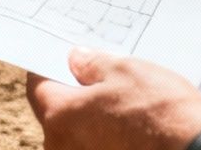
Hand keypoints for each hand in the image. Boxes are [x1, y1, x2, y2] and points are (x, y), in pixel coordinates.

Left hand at [27, 49, 200, 149]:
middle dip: (74, 94)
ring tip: (121, 101)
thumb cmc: (162, 113)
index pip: (38, 87)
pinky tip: (131, 126)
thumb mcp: (127, 72)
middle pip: (58, 113)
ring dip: (93, 119)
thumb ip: (93, 64)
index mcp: (59, 117)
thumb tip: (75, 60)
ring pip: (78, 135)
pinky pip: (96, 148)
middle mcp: (62, 148)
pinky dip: (107, 137)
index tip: (60, 59)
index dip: (48, 68)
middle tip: (97, 76)